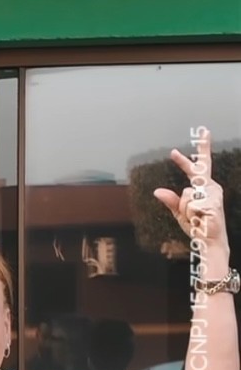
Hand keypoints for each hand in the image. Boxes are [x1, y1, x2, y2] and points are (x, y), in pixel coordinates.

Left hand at [155, 130, 228, 251]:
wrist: (209, 240)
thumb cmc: (197, 227)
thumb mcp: (179, 213)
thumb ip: (171, 201)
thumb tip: (156, 191)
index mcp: (204, 188)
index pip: (196, 169)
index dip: (187, 158)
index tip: (186, 143)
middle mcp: (211, 188)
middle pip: (198, 169)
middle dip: (203, 148)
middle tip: (205, 130)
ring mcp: (213, 194)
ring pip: (186, 194)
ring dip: (185, 208)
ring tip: (195, 216)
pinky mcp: (212, 202)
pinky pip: (189, 204)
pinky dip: (190, 214)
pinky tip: (199, 218)